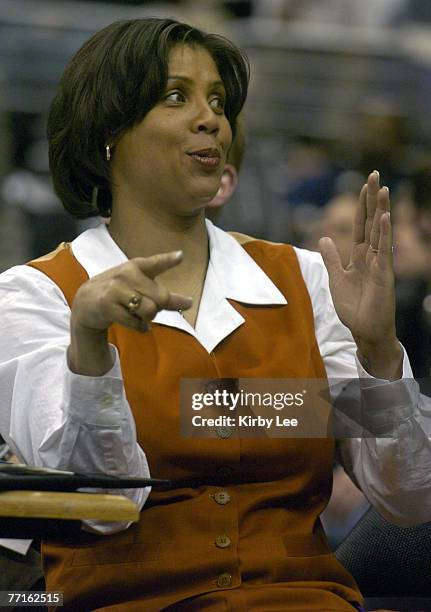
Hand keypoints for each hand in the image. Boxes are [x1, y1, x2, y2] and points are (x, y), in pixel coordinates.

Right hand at [68, 251, 191, 375]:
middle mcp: (126, 274)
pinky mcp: (108, 306)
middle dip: (160, 307)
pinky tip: (135, 323)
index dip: (168, 260)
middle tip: (148, 306)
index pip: (155, 263)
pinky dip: (140, 327)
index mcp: (136, 266)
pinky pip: (136, 322)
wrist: (86, 302)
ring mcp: (115, 289)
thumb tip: (189, 302)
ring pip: (150, 310)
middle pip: (161, 297)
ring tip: (138, 314)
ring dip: (148, 317)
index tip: (181, 256)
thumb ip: (162, 293)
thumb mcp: (138, 285)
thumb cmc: (119, 292)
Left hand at [319, 171, 401, 378]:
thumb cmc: (354, 308)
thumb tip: (325, 238)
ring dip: (382, 210)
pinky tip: (385, 218)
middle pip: (373, 221)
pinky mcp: (384, 275)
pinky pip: (384, 251)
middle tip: (376, 174)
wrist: (365, 331)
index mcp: (360, 256)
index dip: (362, 205)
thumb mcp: (336, 279)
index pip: (362, 224)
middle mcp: (372, 256)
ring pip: (381, 232)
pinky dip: (384, 234)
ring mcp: (380, 264)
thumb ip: (332, 259)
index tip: (364, 183)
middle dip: (373, 199)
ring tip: (384, 189)